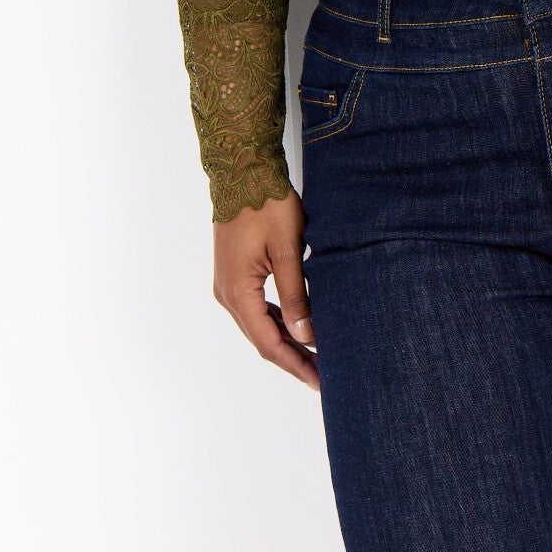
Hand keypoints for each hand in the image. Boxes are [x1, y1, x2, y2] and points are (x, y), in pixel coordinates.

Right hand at [212, 189, 319, 389]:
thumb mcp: (287, 250)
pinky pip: (256, 307)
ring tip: (315, 356)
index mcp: (237, 292)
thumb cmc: (267, 205)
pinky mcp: (235, 274)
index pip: (268, 343)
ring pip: (259, 325)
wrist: (243, 170)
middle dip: (293, 359)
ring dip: (286, 341)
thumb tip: (306, 335)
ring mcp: (228, 284)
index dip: (295, 364)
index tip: (320, 380)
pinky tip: (297, 326)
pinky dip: (277, 321)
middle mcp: (227, 294)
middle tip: (324, 376)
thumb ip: (296, 296)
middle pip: (262, 339)